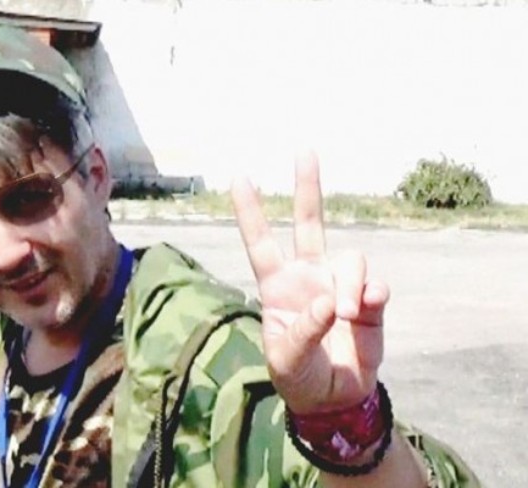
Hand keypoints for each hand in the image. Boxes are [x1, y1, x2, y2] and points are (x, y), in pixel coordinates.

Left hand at [231, 152, 389, 414]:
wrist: (333, 398)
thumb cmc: (298, 376)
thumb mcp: (286, 360)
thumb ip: (304, 331)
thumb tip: (332, 302)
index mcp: (277, 286)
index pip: (260, 242)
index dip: (250, 211)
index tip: (239, 176)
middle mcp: (308, 276)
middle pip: (309, 224)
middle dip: (307, 187)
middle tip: (304, 150)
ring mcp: (339, 286)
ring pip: (351, 259)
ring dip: (350, 284)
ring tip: (345, 315)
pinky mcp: (369, 303)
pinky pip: (377, 286)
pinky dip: (373, 294)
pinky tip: (366, 308)